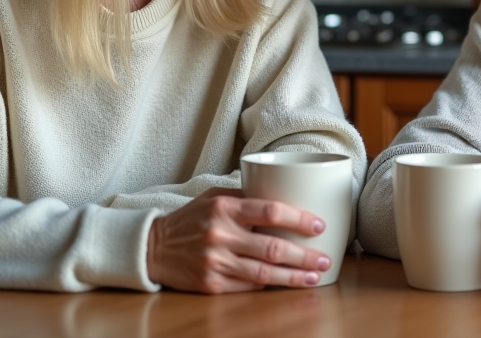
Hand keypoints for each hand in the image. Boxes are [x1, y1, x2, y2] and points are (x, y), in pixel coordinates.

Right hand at [146, 187, 330, 293]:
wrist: (154, 248)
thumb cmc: (191, 218)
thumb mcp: (214, 197)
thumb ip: (245, 195)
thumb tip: (284, 194)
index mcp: (224, 208)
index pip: (269, 211)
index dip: (298, 219)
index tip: (318, 225)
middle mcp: (221, 235)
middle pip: (273, 247)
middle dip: (305, 255)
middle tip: (326, 258)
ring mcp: (216, 262)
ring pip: (265, 273)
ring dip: (295, 277)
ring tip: (315, 275)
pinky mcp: (212, 284)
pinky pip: (249, 286)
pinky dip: (271, 286)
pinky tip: (288, 284)